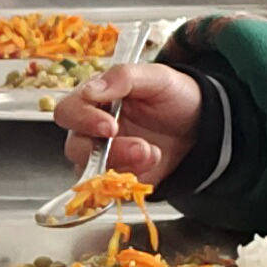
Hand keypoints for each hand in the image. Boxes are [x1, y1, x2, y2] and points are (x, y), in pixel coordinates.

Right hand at [54, 61, 201, 181]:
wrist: (199, 124)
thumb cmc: (173, 96)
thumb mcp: (157, 77)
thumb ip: (123, 77)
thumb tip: (91, 89)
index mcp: (93, 100)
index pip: (68, 111)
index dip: (83, 120)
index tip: (110, 126)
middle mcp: (90, 130)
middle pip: (75, 147)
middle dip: (110, 151)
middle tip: (141, 148)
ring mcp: (102, 157)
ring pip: (91, 171)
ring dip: (124, 166)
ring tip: (154, 154)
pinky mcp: (116, 178)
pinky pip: (109, 189)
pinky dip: (130, 182)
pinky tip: (151, 165)